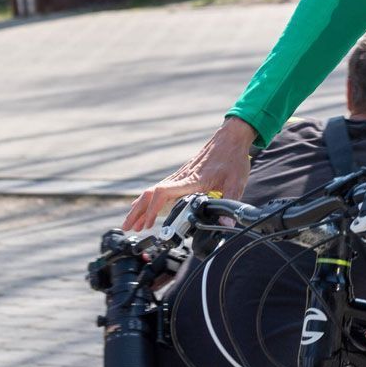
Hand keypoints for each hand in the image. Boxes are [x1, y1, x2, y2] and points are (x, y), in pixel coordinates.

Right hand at [123, 117, 257, 231]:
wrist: (230, 138)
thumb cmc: (232, 158)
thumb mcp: (237, 182)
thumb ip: (230, 203)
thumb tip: (226, 224)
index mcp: (192, 180)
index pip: (164, 192)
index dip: (153, 208)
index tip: (147, 223)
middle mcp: (181, 178)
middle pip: (150, 194)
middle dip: (137, 212)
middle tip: (128, 228)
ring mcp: (179, 176)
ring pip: (152, 192)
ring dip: (139, 208)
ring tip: (131, 225)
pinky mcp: (181, 176)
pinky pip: (159, 189)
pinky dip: (147, 201)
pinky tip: (142, 208)